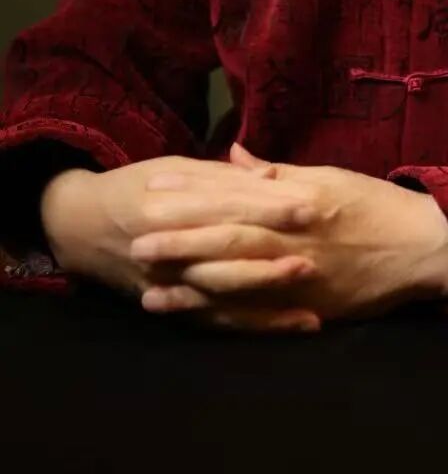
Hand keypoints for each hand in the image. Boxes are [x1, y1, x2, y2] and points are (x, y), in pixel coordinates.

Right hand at [39, 154, 321, 333]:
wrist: (81, 226)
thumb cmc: (135, 187)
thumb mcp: (174, 169)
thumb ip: (223, 176)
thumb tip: (272, 175)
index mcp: (168, 206)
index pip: (226, 206)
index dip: (267, 206)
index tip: (309, 204)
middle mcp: (168, 249)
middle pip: (227, 251)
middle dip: (273, 251)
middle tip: (318, 249)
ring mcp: (170, 284)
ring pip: (225, 293)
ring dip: (269, 294)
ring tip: (310, 291)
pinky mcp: (175, 309)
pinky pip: (220, 322)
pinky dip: (258, 326)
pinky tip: (295, 325)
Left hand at [131, 142, 447, 327]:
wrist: (423, 245)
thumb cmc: (375, 204)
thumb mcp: (327, 176)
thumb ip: (277, 172)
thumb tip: (234, 154)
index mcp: (298, 199)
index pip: (236, 193)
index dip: (193, 191)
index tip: (156, 187)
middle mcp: (295, 237)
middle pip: (228, 237)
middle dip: (179, 236)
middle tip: (136, 236)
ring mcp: (300, 276)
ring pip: (237, 277)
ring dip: (190, 278)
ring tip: (148, 279)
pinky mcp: (307, 306)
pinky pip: (257, 311)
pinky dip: (220, 312)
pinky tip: (189, 311)